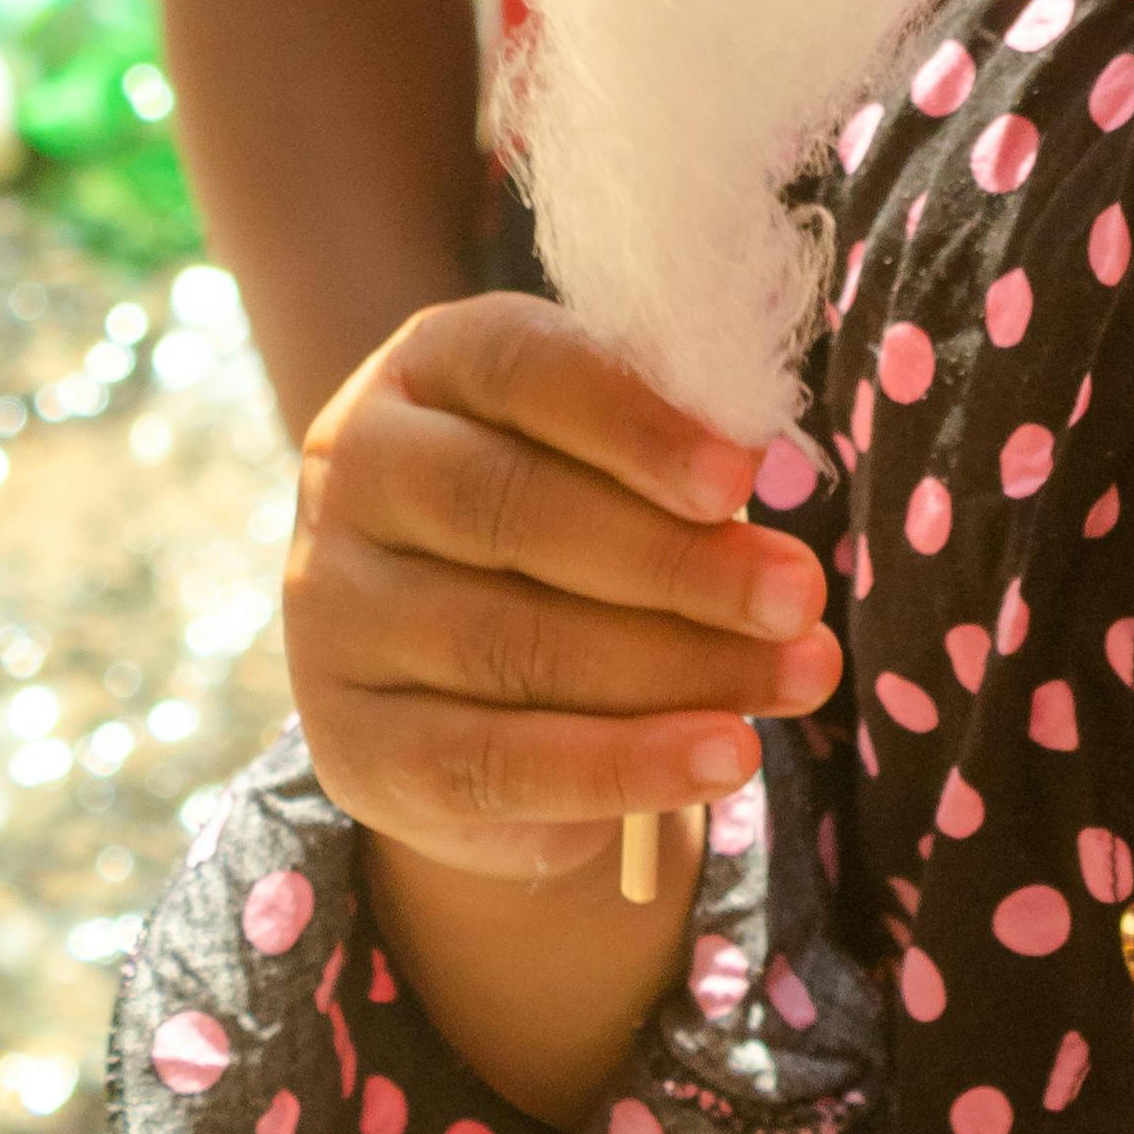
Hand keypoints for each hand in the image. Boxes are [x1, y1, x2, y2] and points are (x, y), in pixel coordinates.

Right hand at [286, 297, 840, 888]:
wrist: (466, 674)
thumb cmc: (577, 517)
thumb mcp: (613, 456)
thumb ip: (670, 453)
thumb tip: (749, 476)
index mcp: (429, 367)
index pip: (522, 370)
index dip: (634, 424)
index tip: (741, 478)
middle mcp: (356, 474)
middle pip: (512, 510)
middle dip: (675, 560)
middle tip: (798, 596)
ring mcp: (333, 613)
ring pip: (508, 644)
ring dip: (676, 667)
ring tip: (799, 675)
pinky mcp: (350, 744)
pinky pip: (490, 766)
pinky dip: (622, 767)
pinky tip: (725, 755)